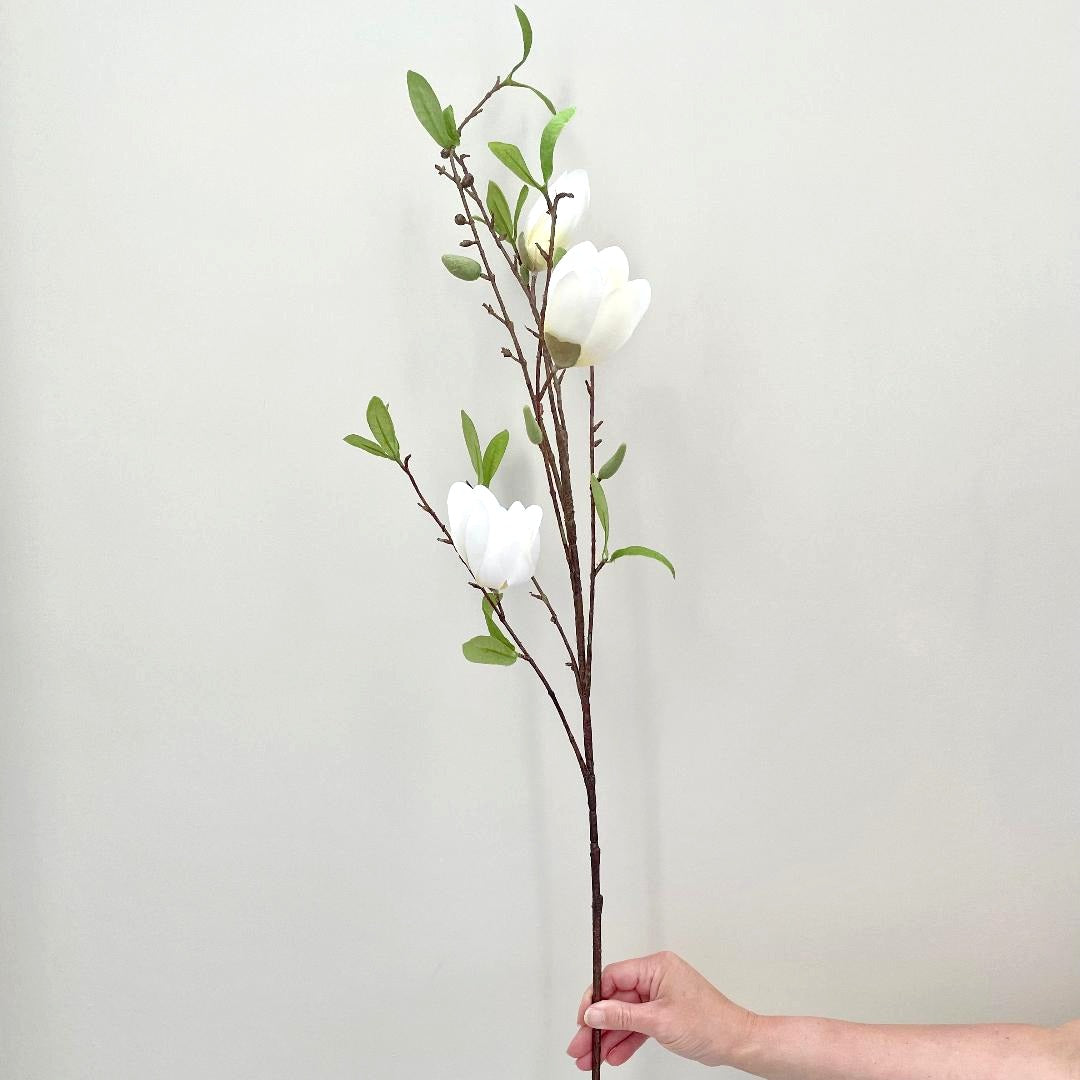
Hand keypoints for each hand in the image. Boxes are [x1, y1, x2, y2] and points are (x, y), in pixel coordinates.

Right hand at [565, 950, 756, 1069]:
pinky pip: (638, 1024)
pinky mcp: (664, 1012)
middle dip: (597, 1025)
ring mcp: (660, 996)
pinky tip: (613, 1055)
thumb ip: (622, 1017)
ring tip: (592, 1057)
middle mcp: (656, 977)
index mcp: (655, 967)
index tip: (582, 1020)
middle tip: (581, 1045)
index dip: (594, 999)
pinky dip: (626, 1040)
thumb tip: (594, 1012)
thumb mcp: (658, 1021)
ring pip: (625, 1015)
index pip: (613, 977)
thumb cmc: (709, 1023)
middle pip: (616, 999)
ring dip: (608, 1037)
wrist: (736, 1042)